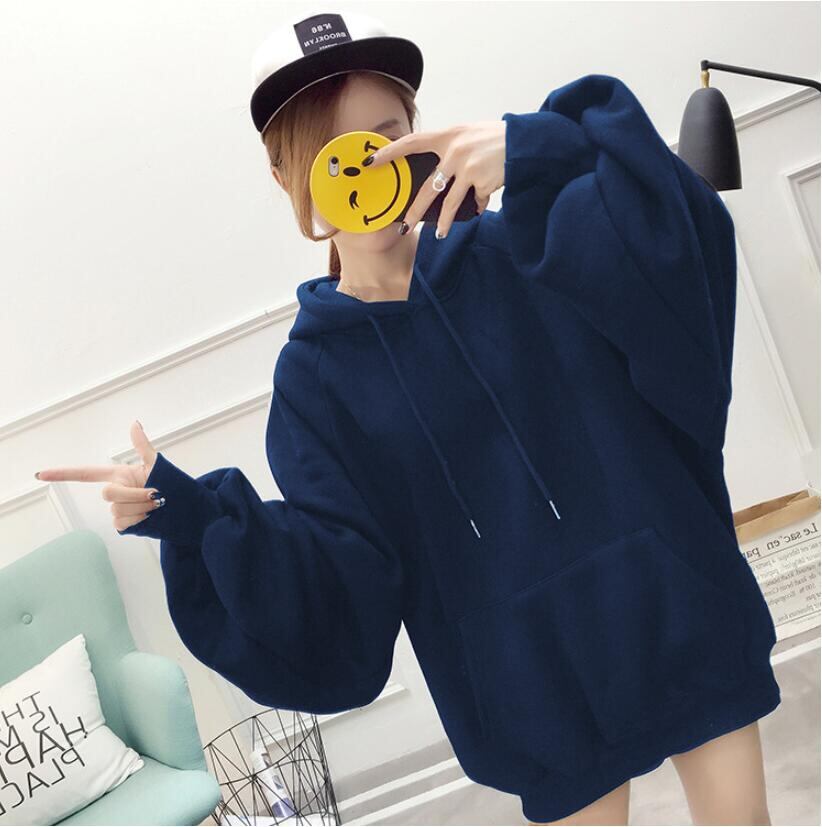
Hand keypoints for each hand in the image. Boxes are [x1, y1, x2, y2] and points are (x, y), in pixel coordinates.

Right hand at [34, 420, 163, 531]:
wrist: (181, 505)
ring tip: (157, 504)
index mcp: (118, 475)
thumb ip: (142, 445)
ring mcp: (117, 509)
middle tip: (155, 494)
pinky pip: (122, 523)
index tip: (41, 474)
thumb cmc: (169, 482)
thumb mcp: (156, 463)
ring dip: (141, 507)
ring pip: (117, 509)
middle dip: (133, 494)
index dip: (63, 473)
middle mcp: (114, 491)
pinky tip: (149, 515)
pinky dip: (138, 519)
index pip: (86, 474)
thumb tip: (135, 423)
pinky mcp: (123, 524)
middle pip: (108, 494)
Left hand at [365, 120, 506, 238]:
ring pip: (449, 203)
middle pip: (428, 188)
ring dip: (443, 222)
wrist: (524, 142)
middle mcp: (454, 152)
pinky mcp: (481, 182)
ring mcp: (467, 168)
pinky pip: (475, 201)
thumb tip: (437, 173)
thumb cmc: (495, 139)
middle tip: (404, 225)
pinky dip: (477, 204)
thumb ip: (451, 149)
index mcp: (448, 136)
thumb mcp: (468, 135)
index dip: (391, 152)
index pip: (412, 142)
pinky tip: (480, 204)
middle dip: (415, 210)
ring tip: (439, 234)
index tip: (372, 161)